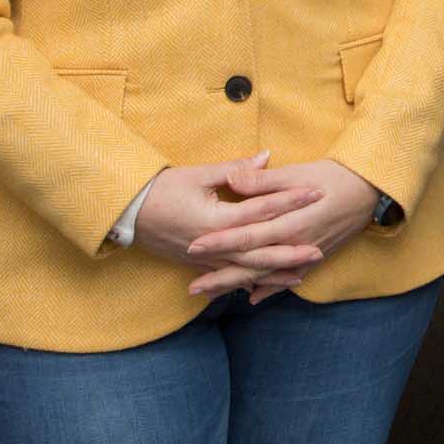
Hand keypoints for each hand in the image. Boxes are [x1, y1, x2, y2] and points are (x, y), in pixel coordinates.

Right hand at [132, 153, 326, 296]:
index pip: (261, 210)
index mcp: (215, 219)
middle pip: (258, 250)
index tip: (316, 193)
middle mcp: (212, 246)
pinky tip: (265, 286)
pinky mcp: (198, 265)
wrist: (125, 213)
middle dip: (289, 251)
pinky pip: (228, 277)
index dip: (290, 201)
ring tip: (301, 273)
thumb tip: (267, 156)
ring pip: (245, 270)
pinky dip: (249, 281)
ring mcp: (204, 260)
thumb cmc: (160, 189)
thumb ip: (234, 169)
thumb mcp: (197, 175)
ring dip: (273, 273)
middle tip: (318, 250)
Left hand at [187, 159, 380, 300]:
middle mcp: (297, 243)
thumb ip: (264, 180)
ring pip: (267, 275)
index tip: (193, 245)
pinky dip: (271, 289)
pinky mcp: (316, 257)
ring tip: (210, 294)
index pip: (248, 235)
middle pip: (253, 264)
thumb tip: (232, 179)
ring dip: (238, 285)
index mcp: (290, 221)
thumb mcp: (299, 172)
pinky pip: (289, 278)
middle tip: (192, 287)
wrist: (372, 189)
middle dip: (221, 276)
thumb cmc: (335, 175)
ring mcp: (306, 254)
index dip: (221, 241)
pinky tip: (252, 298)